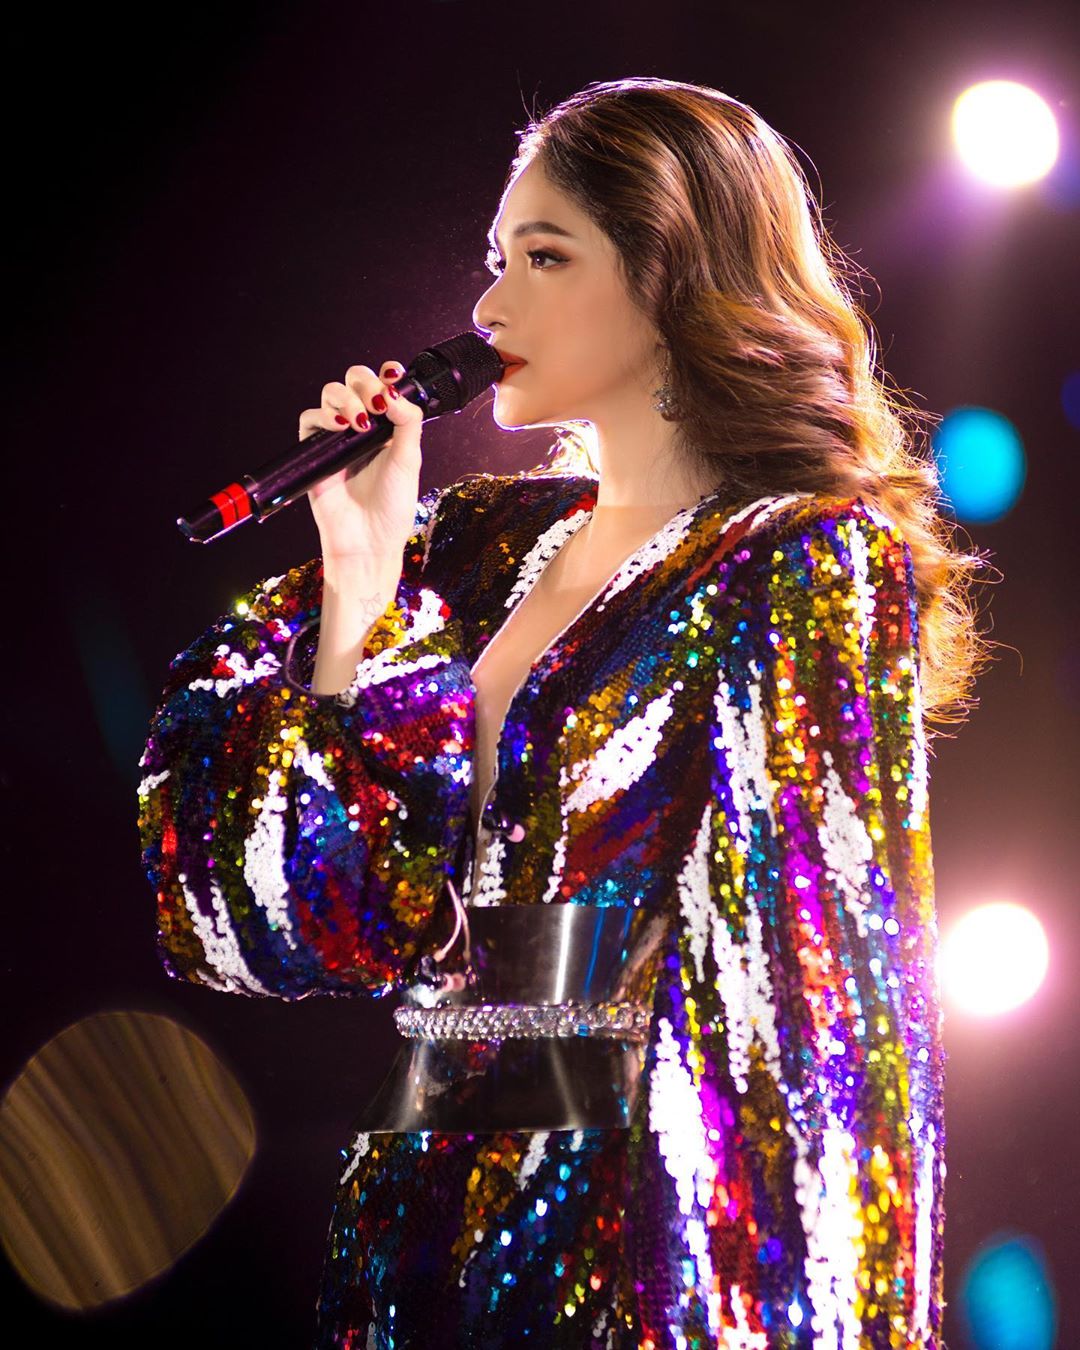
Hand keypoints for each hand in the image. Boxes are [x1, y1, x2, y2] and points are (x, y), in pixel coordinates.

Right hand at [298, 359, 423, 565]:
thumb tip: (394, 390)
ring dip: (347, 399)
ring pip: (331, 393)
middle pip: (353, 381)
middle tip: (376, 405)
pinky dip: (323, 415)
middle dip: (365, 384)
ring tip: (360, 423)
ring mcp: (337, 438)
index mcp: (388, 428)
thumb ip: (407, 421)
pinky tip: (340, 426)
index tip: (392, 375)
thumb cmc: (391, 507)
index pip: (381, 386)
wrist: (368, 541)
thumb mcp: (409, 460)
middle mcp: (362, 428)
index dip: (384, 375)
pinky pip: (309, 419)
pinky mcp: (314, 451)